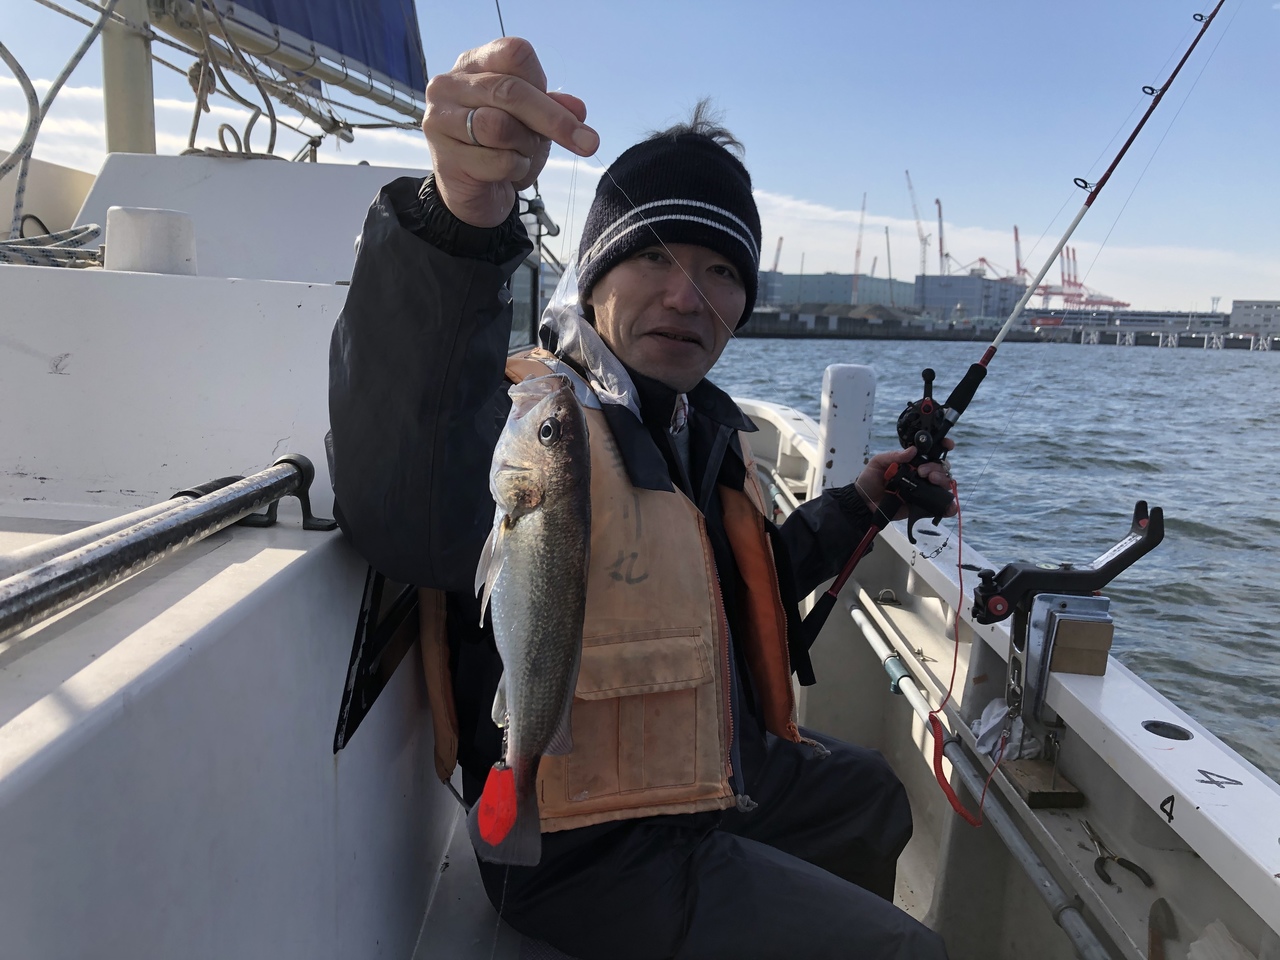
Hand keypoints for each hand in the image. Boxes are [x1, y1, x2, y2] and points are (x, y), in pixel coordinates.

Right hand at [422, 37, 599, 227]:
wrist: (476, 194)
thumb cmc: (502, 149)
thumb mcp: (533, 123)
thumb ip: (553, 109)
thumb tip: (578, 109)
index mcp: (473, 64)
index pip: (514, 53)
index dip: (542, 81)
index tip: (565, 109)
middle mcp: (449, 85)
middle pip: (510, 91)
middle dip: (554, 120)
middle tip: (588, 143)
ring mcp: (440, 120)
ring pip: (499, 126)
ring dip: (526, 146)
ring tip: (523, 154)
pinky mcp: (443, 157)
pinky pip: (496, 161)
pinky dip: (515, 170)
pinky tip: (508, 173)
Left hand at [854, 443, 957, 520]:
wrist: (864, 503)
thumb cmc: (870, 480)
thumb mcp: (878, 462)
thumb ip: (894, 456)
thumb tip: (912, 450)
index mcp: (911, 462)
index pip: (931, 452)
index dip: (942, 446)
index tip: (947, 444)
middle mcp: (920, 474)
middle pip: (940, 468)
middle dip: (937, 467)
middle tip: (922, 471)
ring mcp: (922, 490)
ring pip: (943, 483)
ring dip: (942, 479)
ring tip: (930, 480)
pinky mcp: (922, 505)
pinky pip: (939, 505)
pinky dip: (948, 505)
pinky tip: (949, 505)